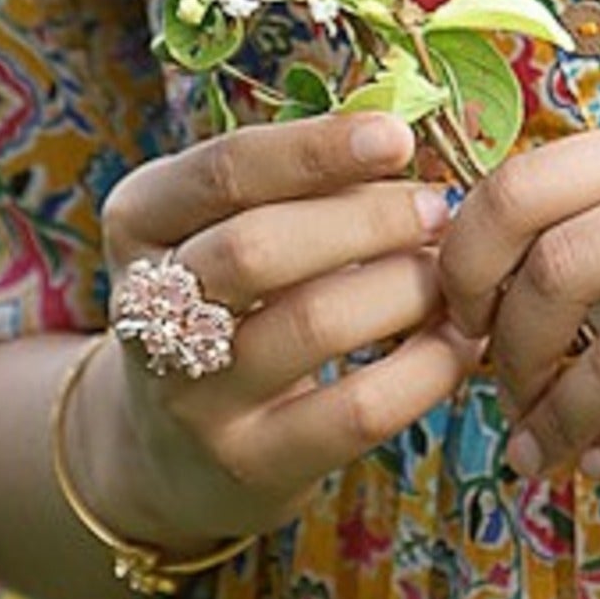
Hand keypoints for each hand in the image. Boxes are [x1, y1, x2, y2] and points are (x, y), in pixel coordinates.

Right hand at [86, 105, 468, 546]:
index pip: (223, 171)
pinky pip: (355, 408)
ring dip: (403, 288)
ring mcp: (192, 394)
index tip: (397, 137)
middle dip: (367, 221)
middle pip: (258, 247)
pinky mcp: (250, 461)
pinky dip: (425, 367)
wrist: (168, 450)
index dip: (315, 149)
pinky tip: (460, 342)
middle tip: (439, 211)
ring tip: (452, 274)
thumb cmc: (230, 306)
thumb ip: (298, 187)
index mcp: (139, 221)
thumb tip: (406, 146)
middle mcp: (146, 306)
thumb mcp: (227, 230)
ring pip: (311, 324)